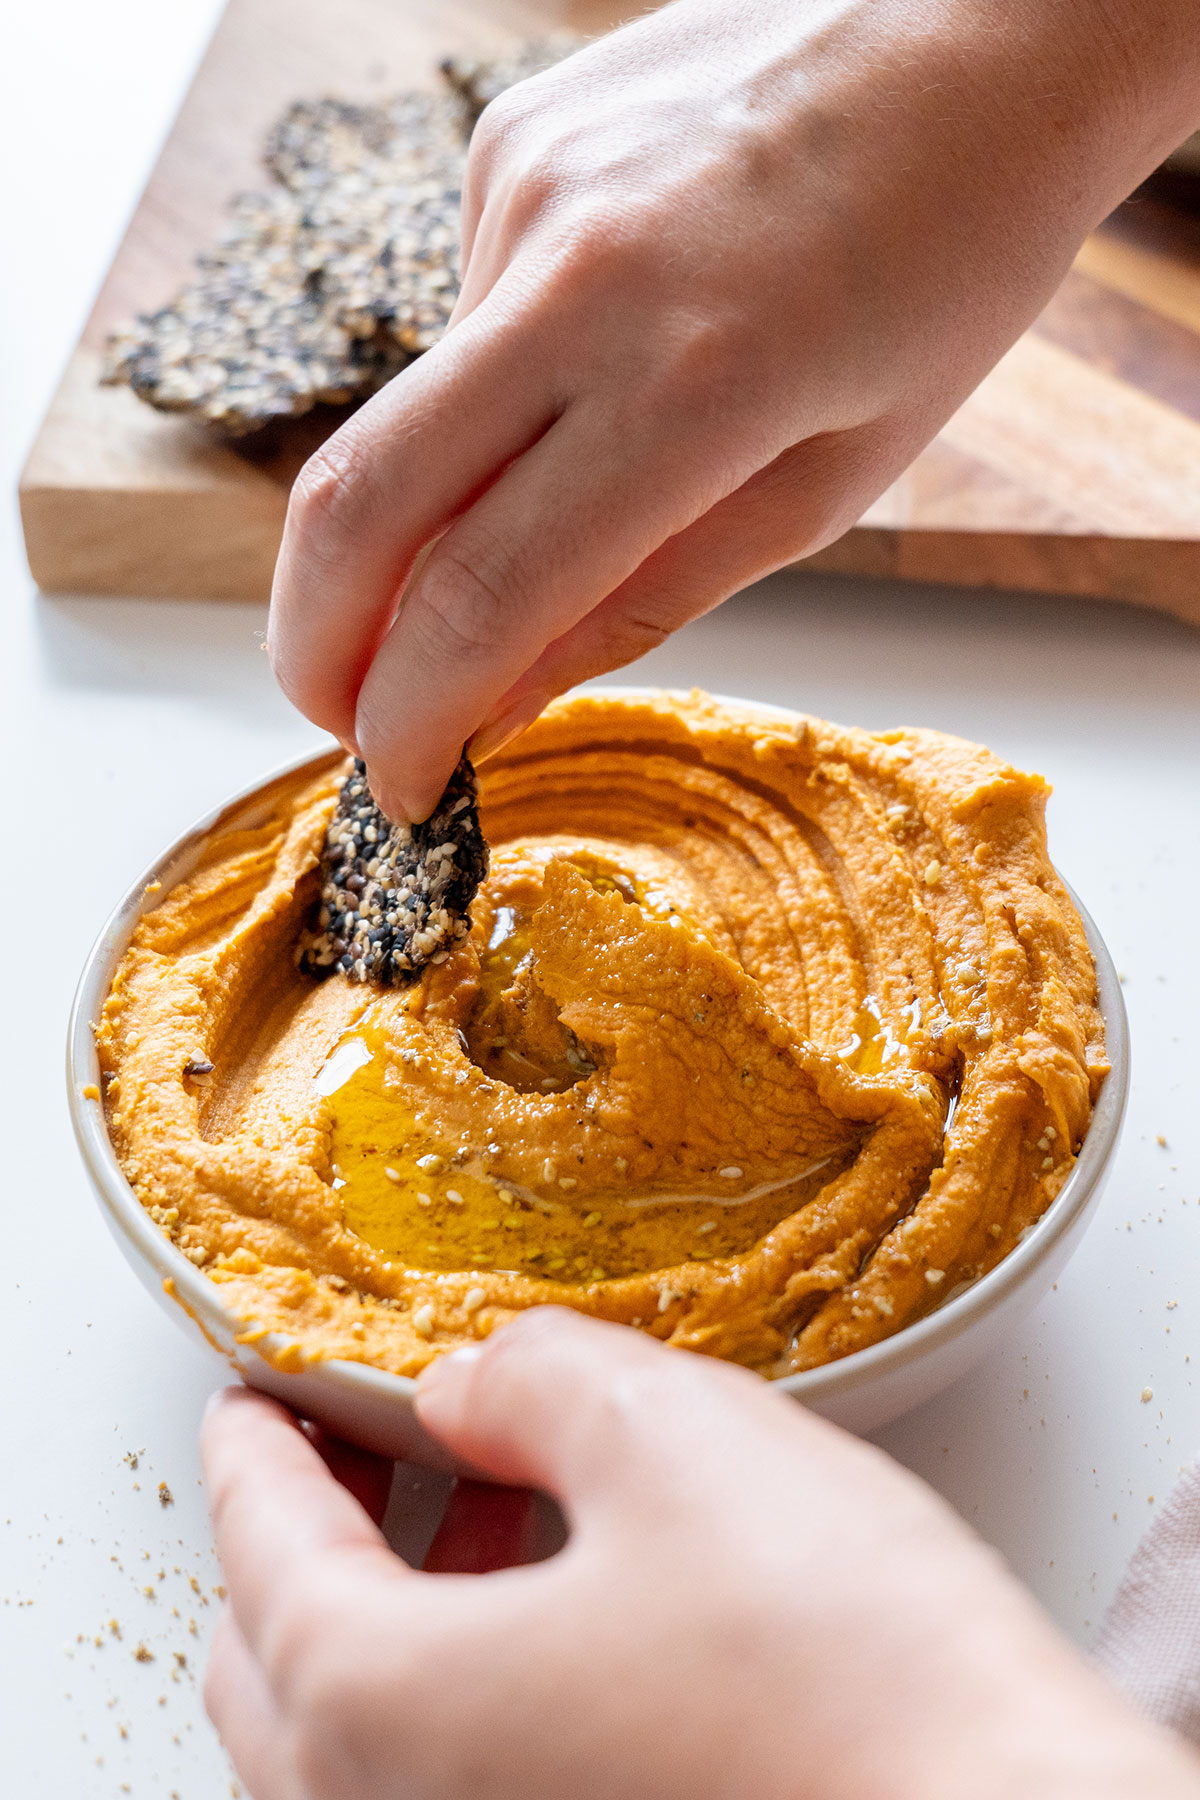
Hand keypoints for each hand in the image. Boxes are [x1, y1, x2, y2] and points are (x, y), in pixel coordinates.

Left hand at [201, 1309, 1198, 1799]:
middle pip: (275, 1656)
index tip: (255, 1388)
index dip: (253, 1438)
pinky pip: (447, 1778)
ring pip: (357, 1733)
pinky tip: (566, 1592)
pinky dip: (463, 1671)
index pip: (257, 1543)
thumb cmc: (844, 1676)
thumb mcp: (671, 1436)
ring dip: (393, 1595)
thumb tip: (470, 1386)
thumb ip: (533, 1377)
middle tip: (366, 1431)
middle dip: (310, 1522)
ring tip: (488, 1487)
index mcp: (380, 1704)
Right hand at [266, 0, 1197, 821]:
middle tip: (339, 715)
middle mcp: (581, 275)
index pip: (480, 593)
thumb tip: (496, 698)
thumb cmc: (949, 263)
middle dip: (317, 643)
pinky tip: (621, 336)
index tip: (399, 787)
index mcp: (698, 384)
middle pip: (355, 502)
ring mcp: (527, 191)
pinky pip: (468, 318)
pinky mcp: (507, 140)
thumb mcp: (826, 482)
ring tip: (603, 448)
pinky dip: (514, 380)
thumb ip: (644, 599)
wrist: (986, 26)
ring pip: (418, 415)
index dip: (412, 716)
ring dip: (452, 497)